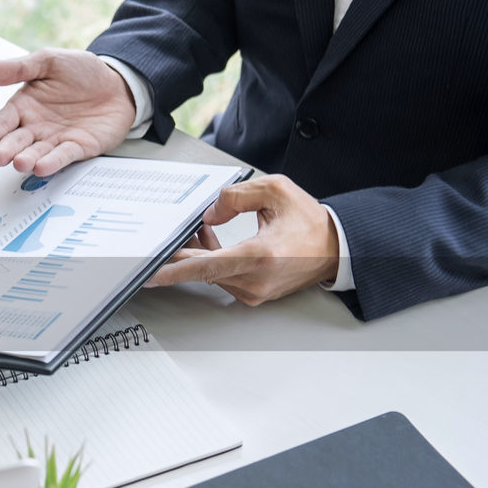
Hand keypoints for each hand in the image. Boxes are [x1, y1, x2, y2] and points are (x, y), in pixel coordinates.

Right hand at [0, 48, 135, 175]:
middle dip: (5, 150)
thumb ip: (17, 68)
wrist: (118, 83)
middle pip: (16, 142)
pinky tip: (42, 167)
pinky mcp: (78, 147)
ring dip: (27, 159)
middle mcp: (35, 127)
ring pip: (37, 152)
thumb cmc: (81, 72)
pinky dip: (53, 162)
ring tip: (19, 163)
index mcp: (24, 107)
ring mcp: (55, 140)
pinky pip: (63, 156)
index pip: (0, 124)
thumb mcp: (48, 62)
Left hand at [143, 175, 340, 305]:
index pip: (207, 265)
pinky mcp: (254, 296)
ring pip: (211, 274)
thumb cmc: (309, 221)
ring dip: (199, 254)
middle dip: (180, 255)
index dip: (176, 268)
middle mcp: (256, 279)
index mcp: (260, 256)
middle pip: (203, 270)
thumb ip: (237, 196)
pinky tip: (212, 243)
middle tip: (160, 244)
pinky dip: (213, 261)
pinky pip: (222, 278)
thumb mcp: (275, 191)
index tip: (152, 272)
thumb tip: (209, 214)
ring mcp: (255, 292)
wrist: (335, 248)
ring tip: (198, 230)